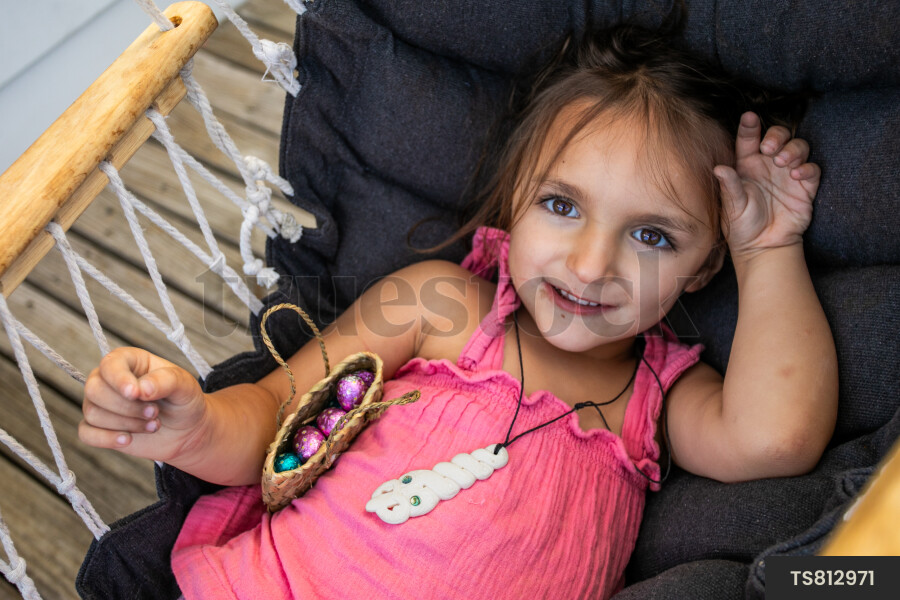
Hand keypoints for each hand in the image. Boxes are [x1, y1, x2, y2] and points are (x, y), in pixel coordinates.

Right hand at [79, 347, 206, 462]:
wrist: (188, 430)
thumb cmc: (184, 400)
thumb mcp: (184, 385)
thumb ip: (166, 381)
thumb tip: (142, 389)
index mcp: (128, 361)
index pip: (109, 364)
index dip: (119, 379)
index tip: (136, 394)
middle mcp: (109, 380)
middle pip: (94, 390)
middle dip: (126, 407)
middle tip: (155, 412)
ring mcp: (102, 404)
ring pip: (93, 413)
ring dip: (126, 423)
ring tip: (154, 424)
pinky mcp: (100, 428)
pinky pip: (86, 433)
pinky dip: (106, 438)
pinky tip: (128, 439)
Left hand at [714, 112, 820, 258]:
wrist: (764, 246)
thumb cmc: (743, 226)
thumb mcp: (733, 206)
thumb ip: (729, 186)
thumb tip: (718, 168)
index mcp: (747, 166)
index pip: (748, 140)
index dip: (750, 127)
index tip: (749, 117)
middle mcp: (768, 166)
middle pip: (778, 137)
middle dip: (776, 136)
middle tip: (770, 149)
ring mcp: (788, 174)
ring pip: (798, 147)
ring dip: (793, 149)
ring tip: (784, 162)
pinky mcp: (805, 187)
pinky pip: (812, 169)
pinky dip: (807, 167)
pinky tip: (797, 174)